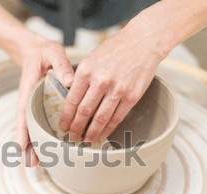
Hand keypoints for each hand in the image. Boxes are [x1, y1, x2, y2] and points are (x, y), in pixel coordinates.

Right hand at [15, 36, 73, 165]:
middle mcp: (29, 100)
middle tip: (31, 163)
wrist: (36, 50)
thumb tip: (70, 82)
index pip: (23, 113)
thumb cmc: (44, 52)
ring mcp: (33, 105)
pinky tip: (46, 149)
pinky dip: (41, 136)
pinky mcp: (40, 106)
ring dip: (33, 145)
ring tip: (35, 164)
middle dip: (27, 145)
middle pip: (26, 126)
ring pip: (32, 128)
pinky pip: (40, 123)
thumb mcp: (53, 53)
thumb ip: (61, 65)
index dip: (22, 130)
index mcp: (29, 89)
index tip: (21, 145)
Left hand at [60, 24, 166, 142]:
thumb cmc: (116, 48)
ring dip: (91, 133)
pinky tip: (101, 134)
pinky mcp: (132, 96)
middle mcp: (101, 81)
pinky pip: (116, 118)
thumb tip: (72, 99)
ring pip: (100, 118)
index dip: (66, 117)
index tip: (63, 126)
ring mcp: (117, 89)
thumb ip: (81, 78)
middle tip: (71, 137)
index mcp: (86, 70)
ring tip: (85, 141)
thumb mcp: (91, 58)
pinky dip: (107, 129)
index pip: (72, 100)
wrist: (143, 40)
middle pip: (84, 112)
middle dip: (76, 128)